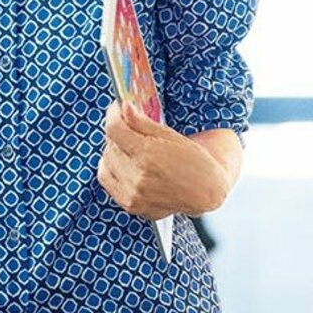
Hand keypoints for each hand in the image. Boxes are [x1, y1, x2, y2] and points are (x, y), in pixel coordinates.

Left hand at [97, 99, 229, 219]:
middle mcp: (137, 177)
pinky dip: (111, 168)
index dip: (114, 114)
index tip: (118, 108)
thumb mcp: (172, 136)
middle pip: (110, 145)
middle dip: (117, 132)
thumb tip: (124, 107)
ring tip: (129, 146)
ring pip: (106, 162)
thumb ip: (143, 122)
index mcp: (148, 155)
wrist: (207, 192)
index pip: (114, 129)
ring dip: (114, 150)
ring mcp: (133, 194)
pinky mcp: (131, 205)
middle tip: (128, 126)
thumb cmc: (195, 161)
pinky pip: (107, 180)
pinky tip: (124, 163)